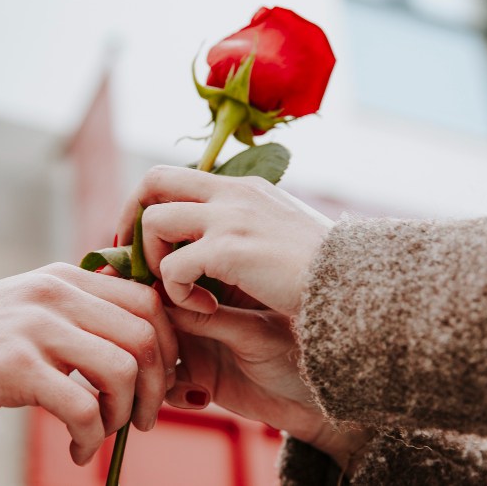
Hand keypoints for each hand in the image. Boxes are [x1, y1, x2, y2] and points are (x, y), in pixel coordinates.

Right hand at [0, 263, 176, 465]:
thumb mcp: (34, 308)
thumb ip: (83, 311)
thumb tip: (147, 337)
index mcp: (67, 278)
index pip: (148, 302)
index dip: (170, 347)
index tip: (163, 382)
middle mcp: (56, 293)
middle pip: (145, 336)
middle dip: (157, 387)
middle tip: (144, 418)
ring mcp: (35, 328)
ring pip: (121, 370)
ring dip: (124, 415)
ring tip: (105, 434)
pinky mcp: (13, 367)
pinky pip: (81, 407)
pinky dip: (91, 436)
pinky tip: (78, 450)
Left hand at [117, 165, 332, 315]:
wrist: (356, 284)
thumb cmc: (325, 272)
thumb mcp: (282, 235)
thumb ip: (246, 230)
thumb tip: (212, 246)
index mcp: (243, 187)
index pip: (176, 176)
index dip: (148, 205)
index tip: (144, 241)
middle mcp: (232, 192)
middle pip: (153, 180)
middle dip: (130, 218)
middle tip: (133, 259)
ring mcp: (230, 217)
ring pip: (155, 220)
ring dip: (153, 260)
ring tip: (178, 291)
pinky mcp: (229, 250)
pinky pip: (173, 267)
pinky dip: (176, 292)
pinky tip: (204, 308)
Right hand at [164, 298, 371, 465]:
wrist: (319, 399)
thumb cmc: (299, 352)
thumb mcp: (253, 331)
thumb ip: (206, 319)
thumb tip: (161, 301)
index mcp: (217, 280)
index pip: (170, 271)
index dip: (152, 287)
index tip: (153, 308)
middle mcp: (200, 307)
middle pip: (152, 311)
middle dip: (148, 331)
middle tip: (167, 347)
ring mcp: (196, 342)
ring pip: (152, 347)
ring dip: (156, 364)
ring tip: (178, 376)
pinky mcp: (197, 377)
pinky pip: (166, 383)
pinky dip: (172, 392)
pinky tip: (200, 397)